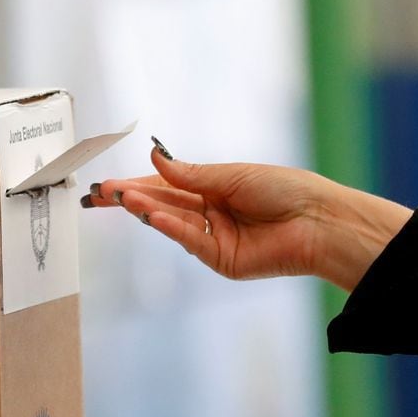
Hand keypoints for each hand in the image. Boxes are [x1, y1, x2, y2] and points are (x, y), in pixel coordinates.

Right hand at [82, 139, 411, 290]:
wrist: (319, 221)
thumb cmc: (284, 190)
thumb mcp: (231, 175)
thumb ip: (190, 174)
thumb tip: (155, 156)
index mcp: (212, 189)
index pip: (164, 185)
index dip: (135, 182)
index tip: (108, 182)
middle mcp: (208, 213)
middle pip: (160, 204)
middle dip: (129, 197)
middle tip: (98, 194)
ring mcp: (212, 238)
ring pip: (171, 221)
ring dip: (145, 208)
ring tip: (120, 197)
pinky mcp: (220, 260)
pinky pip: (188, 240)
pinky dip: (169, 227)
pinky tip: (150, 215)